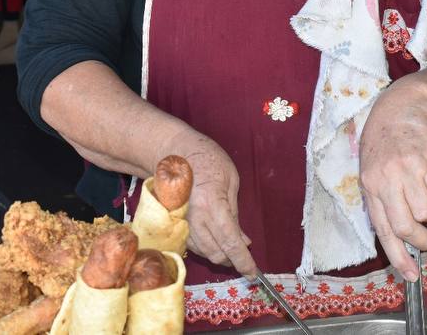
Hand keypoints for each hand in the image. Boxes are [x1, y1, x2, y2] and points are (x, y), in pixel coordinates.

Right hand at [160, 128, 256, 275]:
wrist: (173, 153)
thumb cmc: (206, 159)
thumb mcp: (231, 180)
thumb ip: (236, 213)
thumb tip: (244, 240)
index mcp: (212, 204)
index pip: (230, 242)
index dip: (243, 262)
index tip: (253, 273)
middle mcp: (195, 218)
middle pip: (216, 253)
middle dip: (233, 260)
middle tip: (244, 256)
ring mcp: (182, 223)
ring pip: (204, 253)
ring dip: (220, 255)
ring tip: (231, 246)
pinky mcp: (175, 224)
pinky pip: (194, 246)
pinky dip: (207, 248)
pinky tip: (214, 239)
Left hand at [359, 80, 426, 281]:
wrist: (404, 110)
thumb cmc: (386, 147)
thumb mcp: (373, 173)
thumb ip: (384, 204)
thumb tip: (400, 242)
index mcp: (371, 185)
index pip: (384, 230)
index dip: (399, 257)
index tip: (412, 276)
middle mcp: (388, 178)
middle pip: (408, 226)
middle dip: (422, 239)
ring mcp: (411, 168)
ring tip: (424, 193)